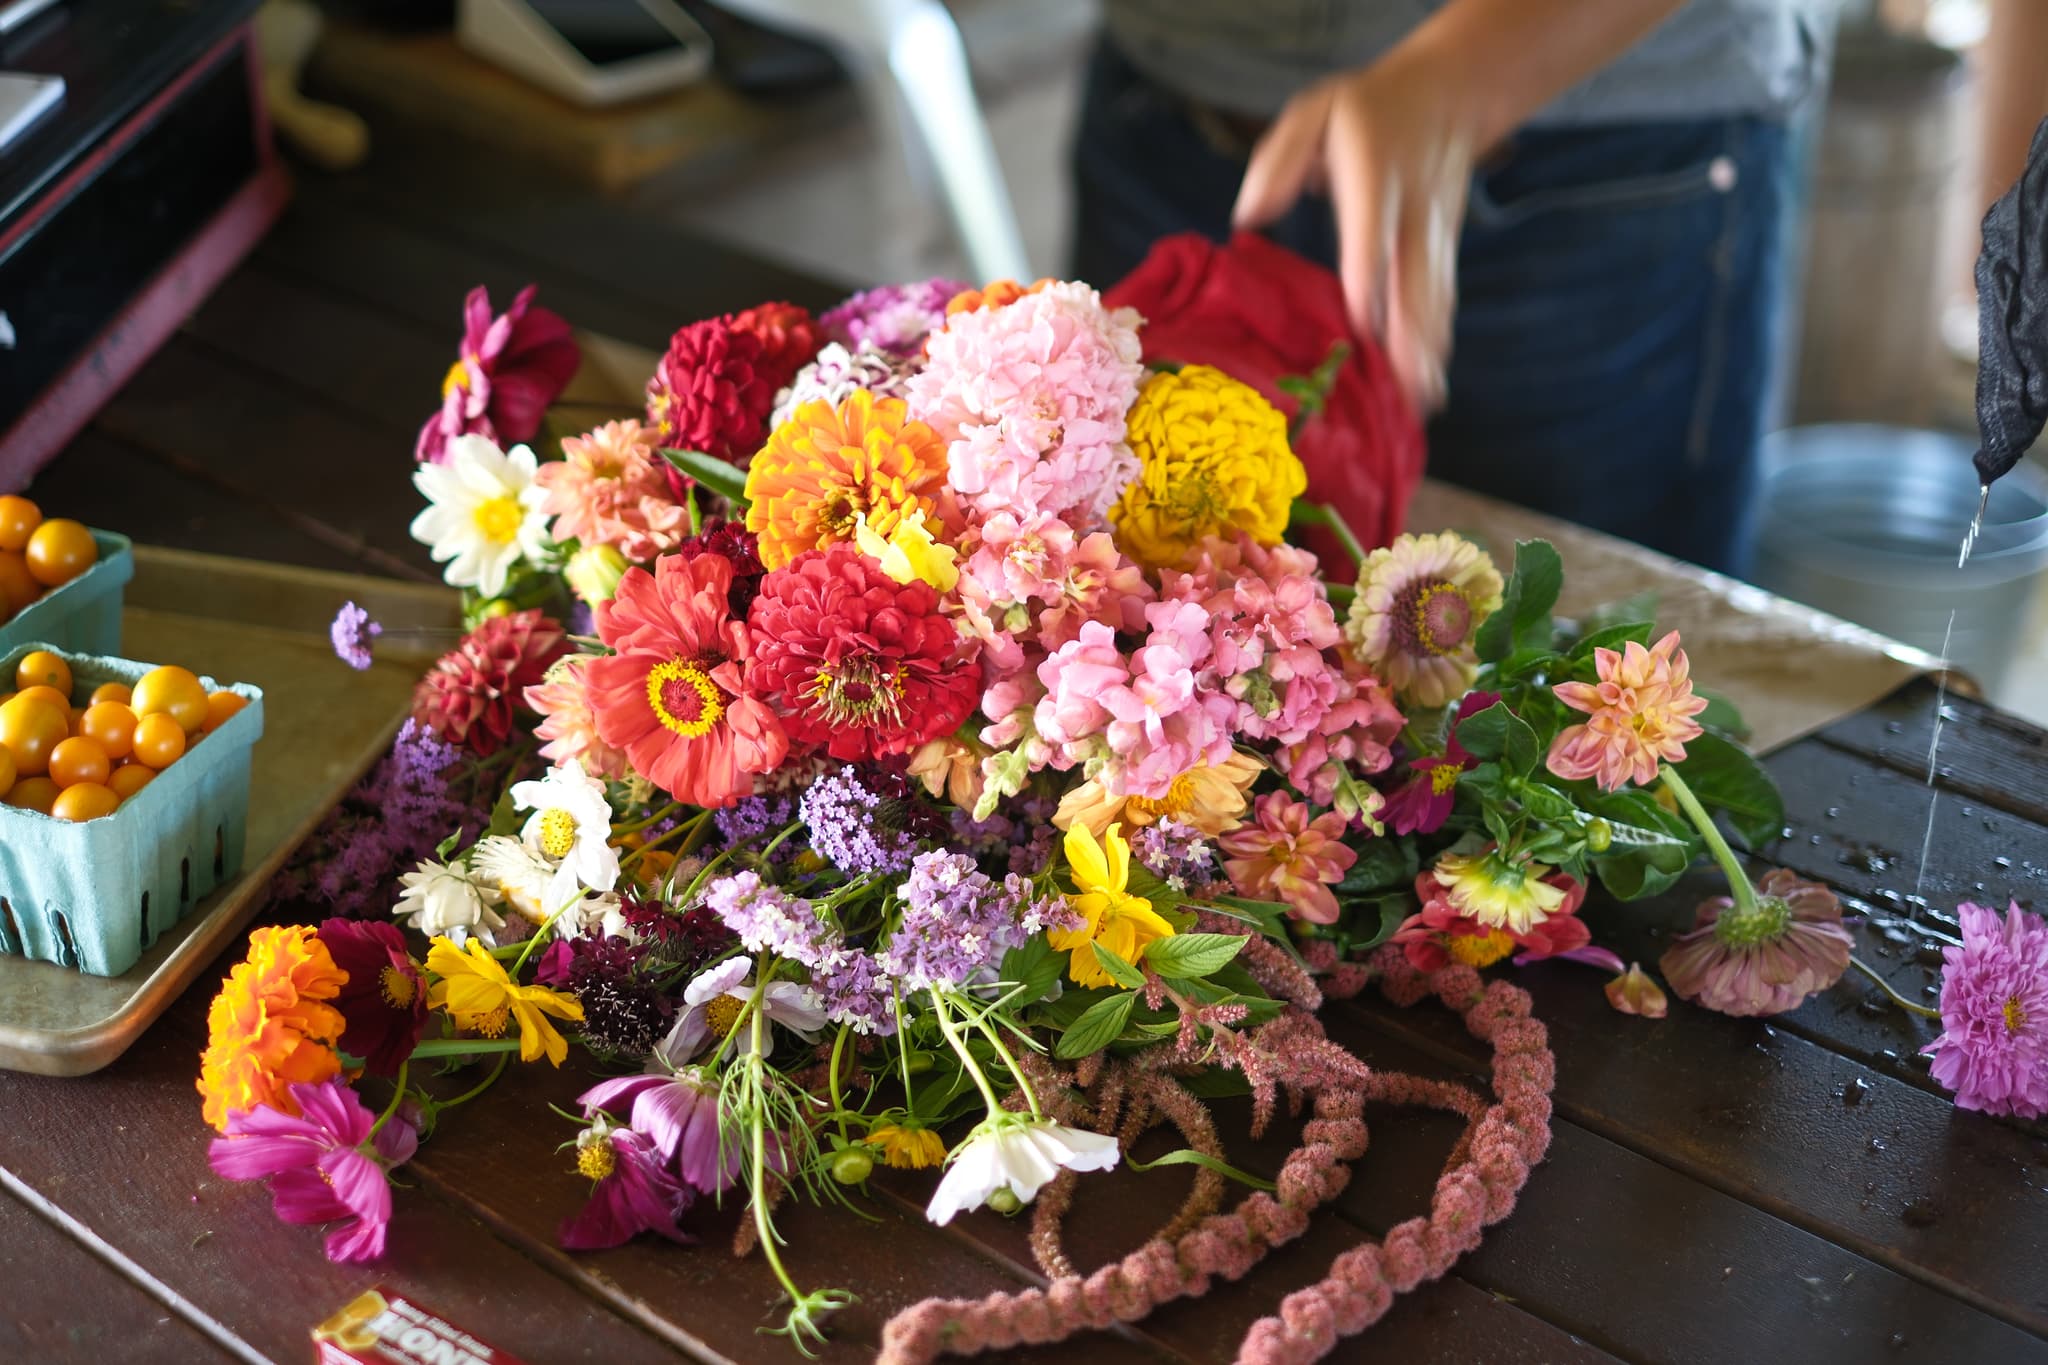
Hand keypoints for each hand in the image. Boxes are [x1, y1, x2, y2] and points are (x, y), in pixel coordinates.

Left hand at [1232, 44, 1482, 411]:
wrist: (1448, 94)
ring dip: (1429, 353)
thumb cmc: (1363, 112)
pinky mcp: (1444, 251)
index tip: (1364, 330)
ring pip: (1434, 299)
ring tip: (1420, 406)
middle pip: (1415, 281)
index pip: (1371, 238)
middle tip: (1407, 393)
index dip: (1370, 284)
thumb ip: (1280, 159)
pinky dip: (1435, 345)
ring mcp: (1435, 234)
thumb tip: (1247, 216)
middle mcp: (1412, 212)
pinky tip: (1428, 387)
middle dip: (1412, 340)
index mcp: (1375, 177)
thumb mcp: (1316, 111)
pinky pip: (1440, 302)